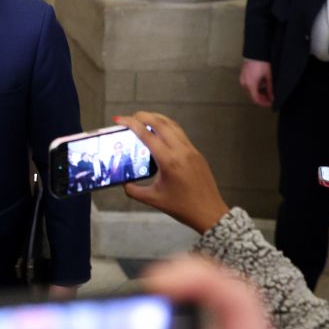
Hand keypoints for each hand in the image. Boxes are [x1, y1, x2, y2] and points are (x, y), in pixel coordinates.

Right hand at [116, 112, 229, 233]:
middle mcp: (181, 151)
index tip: (119, 120)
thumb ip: (134, 190)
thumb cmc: (183, 207)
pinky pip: (180, 133)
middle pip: (160, 123)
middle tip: (129, 117)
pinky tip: (159, 132)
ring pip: (172, 125)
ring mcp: (191, 150)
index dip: (131, 124)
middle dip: (143, 116)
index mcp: (169, 162)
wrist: (209, 212)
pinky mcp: (196, 153)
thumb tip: (123, 182)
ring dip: (156, 118)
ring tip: (143, 119)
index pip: (147, 135)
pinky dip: (167, 127)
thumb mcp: (153, 199)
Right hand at [238, 59, 272, 107]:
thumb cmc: (262, 62)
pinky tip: (262, 84)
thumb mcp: (268, 76)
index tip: (269, 104)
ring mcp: (242, 79)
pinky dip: (255, 87)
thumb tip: (273, 97)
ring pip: (250, 91)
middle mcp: (244, 83)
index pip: (256, 99)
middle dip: (261, 98)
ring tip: (267, 90)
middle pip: (252, 95)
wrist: (255, 51)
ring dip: (258, 92)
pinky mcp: (243, 75)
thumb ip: (270, 88)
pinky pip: (249, 85)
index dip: (263, 103)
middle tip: (270, 98)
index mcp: (250, 85)